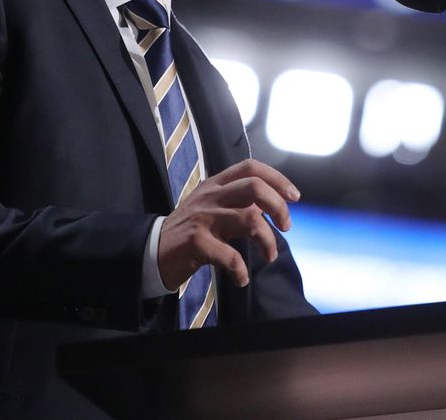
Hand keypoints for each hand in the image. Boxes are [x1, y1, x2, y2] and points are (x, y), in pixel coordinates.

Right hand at [157, 158, 299, 290]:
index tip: (294, 197)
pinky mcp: (195, 242)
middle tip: (286, 226)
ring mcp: (202, 218)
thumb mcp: (211, 207)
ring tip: (269, 256)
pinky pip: (230, 255)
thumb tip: (273, 207)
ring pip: (250, 219)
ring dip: (268, 241)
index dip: (277, 179)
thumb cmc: (189, 231)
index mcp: (215, 185)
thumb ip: (238, 201)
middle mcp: (210, 196)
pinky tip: (241, 278)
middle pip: (254, 187)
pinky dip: (242, 270)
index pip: (251, 168)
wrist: (151, 251)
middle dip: (279, 206)